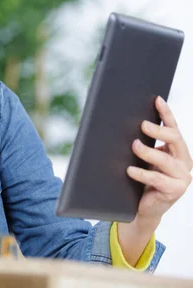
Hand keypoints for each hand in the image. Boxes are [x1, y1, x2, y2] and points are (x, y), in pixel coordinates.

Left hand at [128, 96, 191, 223]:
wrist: (143, 207)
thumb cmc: (141, 178)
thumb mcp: (143, 158)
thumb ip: (141, 142)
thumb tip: (123, 121)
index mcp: (177, 150)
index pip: (173, 127)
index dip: (166, 113)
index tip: (156, 99)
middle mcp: (184, 161)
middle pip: (174, 139)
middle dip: (158, 130)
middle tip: (142, 124)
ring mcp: (182, 176)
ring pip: (165, 159)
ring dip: (148, 151)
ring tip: (134, 145)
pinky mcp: (175, 190)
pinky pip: (157, 178)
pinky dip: (142, 173)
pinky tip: (129, 170)